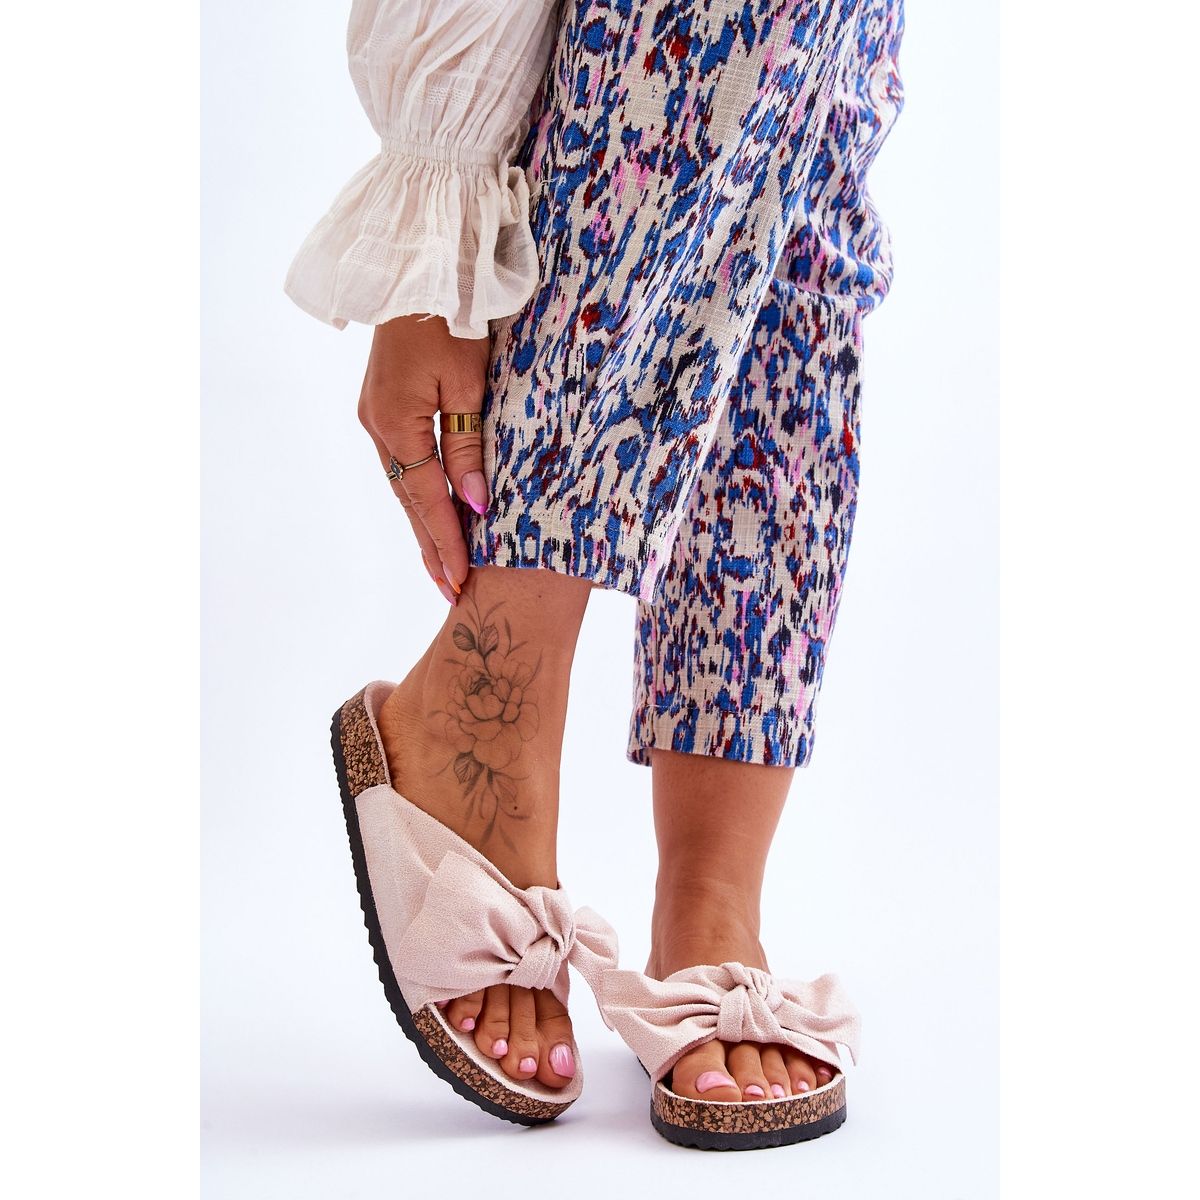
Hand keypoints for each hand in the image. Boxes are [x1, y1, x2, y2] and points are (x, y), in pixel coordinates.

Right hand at [358, 313, 490, 603]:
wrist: (421, 263)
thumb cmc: (452, 315)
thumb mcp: (468, 382)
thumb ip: (468, 446)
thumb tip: (472, 504)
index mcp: (395, 421)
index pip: (424, 498)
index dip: (446, 541)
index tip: (461, 580)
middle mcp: (378, 424)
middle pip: (408, 500)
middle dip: (431, 547)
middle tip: (451, 592)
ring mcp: (377, 414)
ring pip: (404, 484)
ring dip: (425, 525)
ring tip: (443, 567)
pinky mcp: (385, 404)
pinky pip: (403, 462)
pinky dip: (420, 494)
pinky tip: (432, 514)